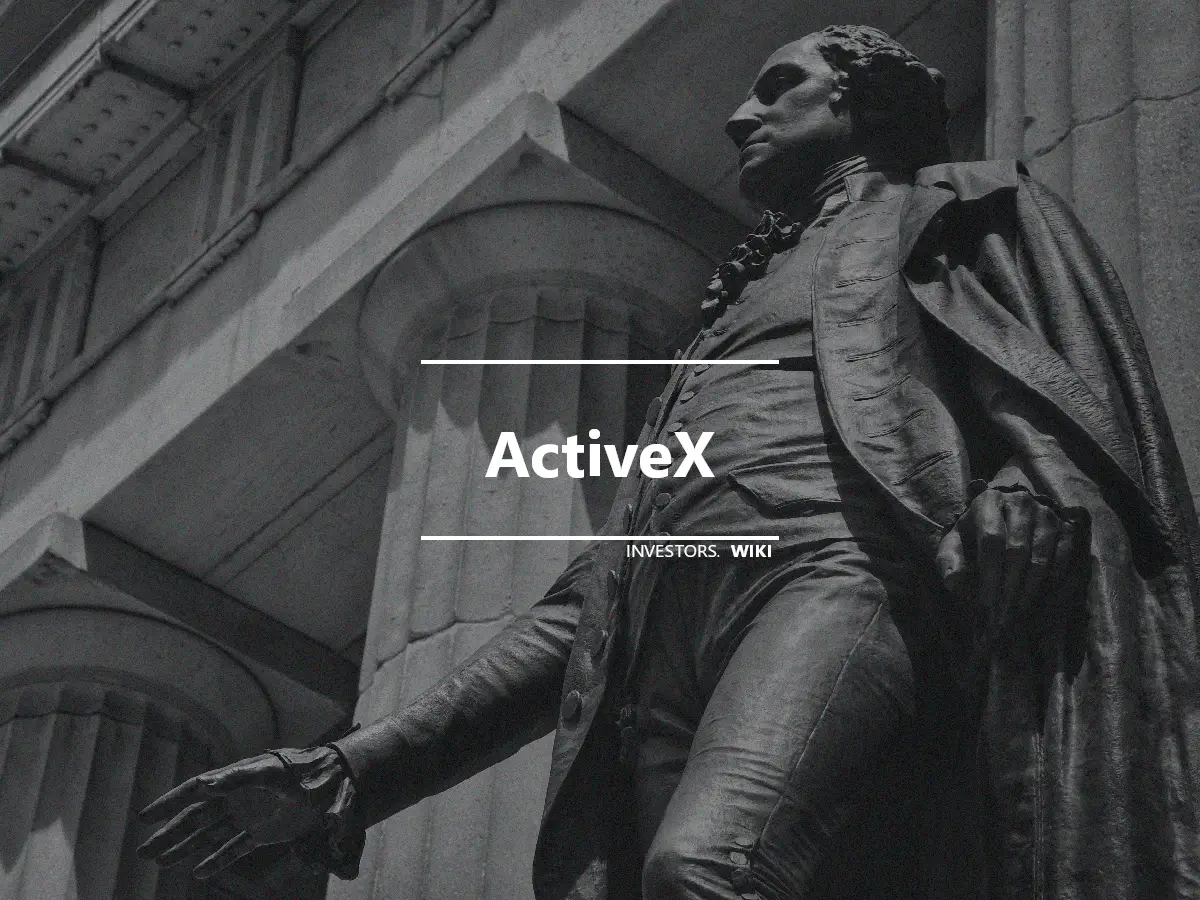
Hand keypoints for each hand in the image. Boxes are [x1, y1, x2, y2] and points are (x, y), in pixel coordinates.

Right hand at [136, 750, 334, 879]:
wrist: (335, 780)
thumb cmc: (303, 769)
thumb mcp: (270, 772)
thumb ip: (238, 777)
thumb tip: (204, 784)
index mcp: (235, 778)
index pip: (195, 792)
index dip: (169, 804)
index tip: (143, 817)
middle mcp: (238, 798)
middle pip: (196, 819)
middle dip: (169, 834)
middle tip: (142, 852)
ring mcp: (250, 816)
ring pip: (210, 835)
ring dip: (186, 849)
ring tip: (160, 862)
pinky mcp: (264, 832)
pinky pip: (235, 849)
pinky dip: (217, 861)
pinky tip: (198, 874)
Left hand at [936, 485, 1089, 644]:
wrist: (1005, 510)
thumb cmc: (975, 532)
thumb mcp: (955, 542)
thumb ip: (950, 562)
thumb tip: (955, 584)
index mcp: (988, 502)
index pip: (991, 540)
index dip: (990, 574)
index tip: (987, 603)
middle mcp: (1020, 502)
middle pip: (1018, 550)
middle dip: (1010, 586)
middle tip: (1003, 614)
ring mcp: (1046, 513)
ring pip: (1041, 555)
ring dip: (1029, 587)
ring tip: (1017, 609)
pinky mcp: (1065, 525)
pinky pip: (1063, 555)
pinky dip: (1051, 578)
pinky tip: (1037, 594)